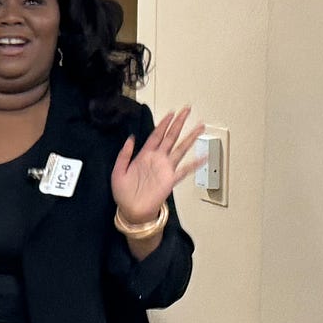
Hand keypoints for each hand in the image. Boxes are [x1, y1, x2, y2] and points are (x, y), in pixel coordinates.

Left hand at [111, 107, 205, 224]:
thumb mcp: (118, 171)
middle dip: (179, 123)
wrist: (131, 211)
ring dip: (190, 137)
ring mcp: (165, 169)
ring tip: (200, 126)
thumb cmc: (124, 193)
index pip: (156, 135)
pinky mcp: (171, 180)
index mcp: (144, 156)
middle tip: (187, 110)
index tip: (171, 113)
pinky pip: (185, 170)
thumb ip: (124, 154)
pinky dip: (195, 164)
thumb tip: (131, 138)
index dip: (164, 123)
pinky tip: (204, 156)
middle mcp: (157, 160)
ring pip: (180, 149)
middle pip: (170, 137)